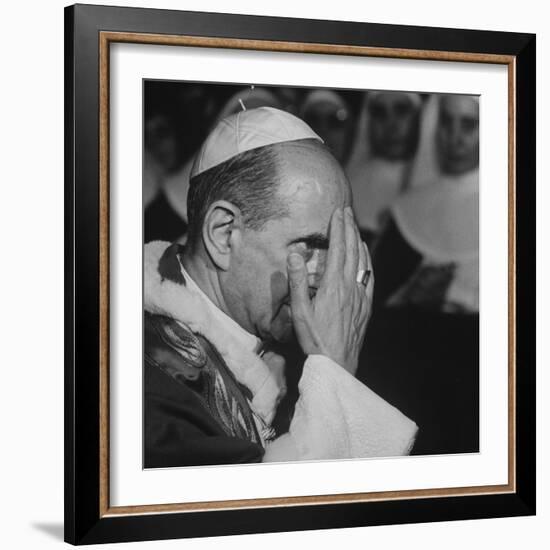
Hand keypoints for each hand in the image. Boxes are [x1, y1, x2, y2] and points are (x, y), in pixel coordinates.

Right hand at [286, 206, 373, 375]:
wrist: (337, 362)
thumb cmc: (314, 338)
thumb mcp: (299, 310)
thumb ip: (297, 281)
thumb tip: (295, 254)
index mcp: (333, 285)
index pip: (338, 249)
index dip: (338, 228)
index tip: (338, 212)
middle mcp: (350, 287)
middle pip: (352, 250)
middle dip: (349, 228)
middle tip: (346, 211)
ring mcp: (360, 296)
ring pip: (363, 262)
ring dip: (359, 242)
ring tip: (354, 228)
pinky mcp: (365, 306)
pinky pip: (369, 277)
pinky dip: (367, 261)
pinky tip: (365, 257)